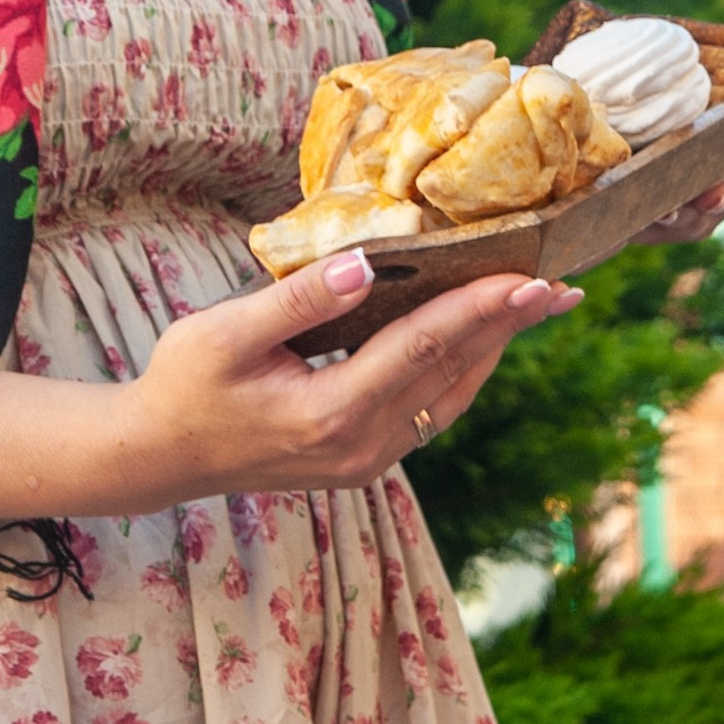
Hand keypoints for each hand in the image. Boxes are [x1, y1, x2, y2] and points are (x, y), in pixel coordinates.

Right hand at [125, 249, 581, 503]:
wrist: (160, 455)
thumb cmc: (186, 382)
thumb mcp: (225, 333)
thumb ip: (299, 301)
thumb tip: (363, 263)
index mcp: (329, 413)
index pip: (422, 349)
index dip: (479, 309)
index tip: (528, 277)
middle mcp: (360, 446)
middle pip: (452, 374)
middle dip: (508, 326)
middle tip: (564, 285)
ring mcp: (366, 459)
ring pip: (450, 398)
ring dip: (495, 349)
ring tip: (538, 307)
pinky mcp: (363, 459)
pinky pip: (431, 411)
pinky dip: (463, 370)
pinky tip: (481, 340)